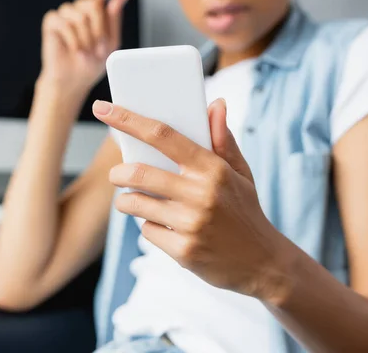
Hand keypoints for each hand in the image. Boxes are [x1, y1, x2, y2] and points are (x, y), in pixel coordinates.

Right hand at [38, 0, 130, 100]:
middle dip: (99, 30)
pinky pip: (64, 23)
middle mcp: (80, 9)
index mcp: (97, 11)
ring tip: (85, 52)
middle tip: (98, 49)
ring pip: (79, 16)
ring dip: (85, 39)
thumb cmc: (91, 63)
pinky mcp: (52, 21)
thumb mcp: (111, 43)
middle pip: (93, 4)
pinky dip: (72, 40)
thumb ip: (115, 19)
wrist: (72, 81)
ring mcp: (65, 14)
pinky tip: (73, 50)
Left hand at [92, 99, 294, 302]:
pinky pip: (147, 231)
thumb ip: (222, 140)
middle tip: (117, 174)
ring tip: (137, 200)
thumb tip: (216, 104)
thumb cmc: (245, 211)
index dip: (128, 120)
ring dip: (127, 201)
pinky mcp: (183, 251)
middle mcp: (201, 194)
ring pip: (135, 204)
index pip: (163, 135)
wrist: (263, 264)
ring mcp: (191, 224)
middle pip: (139, 173)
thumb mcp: (240, 173)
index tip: (104, 109)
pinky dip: (149, 227)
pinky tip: (166, 228)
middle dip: (118, 173)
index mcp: (213, 168)